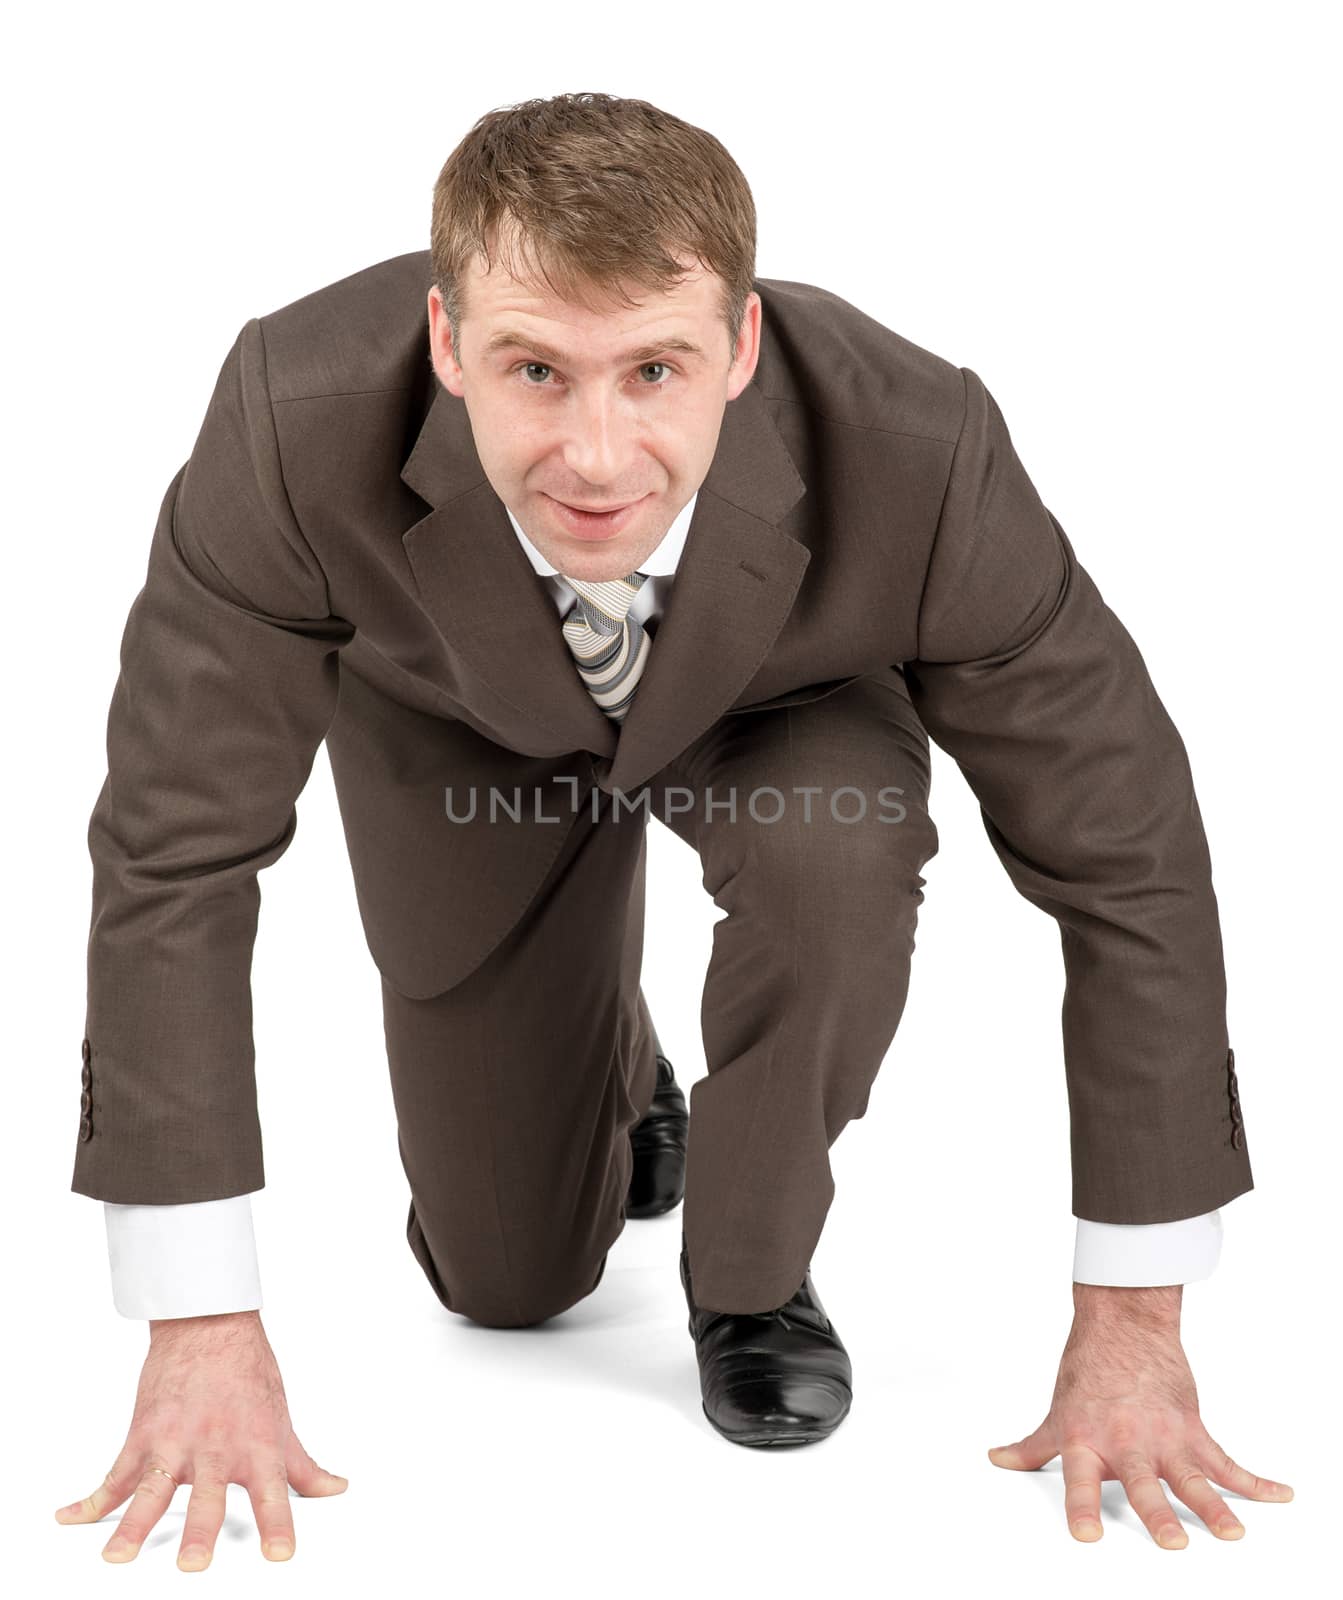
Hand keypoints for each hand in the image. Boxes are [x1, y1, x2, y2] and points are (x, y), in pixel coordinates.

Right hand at [53, 1309, 347, 1567]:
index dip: (277, 1525)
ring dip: (134, 1524)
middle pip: (207, 1497)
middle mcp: (216, 1448)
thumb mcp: (281, 1420)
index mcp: (255, 1447)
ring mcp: (176, 1442)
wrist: (210, 1325)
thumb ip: (304, 1466)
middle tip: (193, 1564)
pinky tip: (69, 1518)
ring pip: (152, 1489)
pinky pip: (115, 1473)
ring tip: (117, 1557)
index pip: (272, 1494)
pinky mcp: (144, 1434)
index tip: (279, 1556)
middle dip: (199, 1531)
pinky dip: (90, 1500)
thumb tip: (335, 1490)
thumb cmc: (249, 1374)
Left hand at [987, 1283, 1293, 1545]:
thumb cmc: (1089, 1372)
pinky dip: (1256, 1481)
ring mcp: (1164, 1437)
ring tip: (1232, 1533)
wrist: (1124, 1325)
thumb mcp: (1059, 1412)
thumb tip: (1000, 1461)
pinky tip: (1280, 1495)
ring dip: (1215, 1507)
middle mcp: (1127, 1442)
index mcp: (1088, 1440)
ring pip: (1193, 1478)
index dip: (1082, 1508)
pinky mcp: (1192, 1430)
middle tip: (1174, 1543)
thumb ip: (1034, 1446)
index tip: (1087, 1537)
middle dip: (1158, 1513)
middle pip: (1143, 1483)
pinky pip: (1227, 1462)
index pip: (1079, 1480)